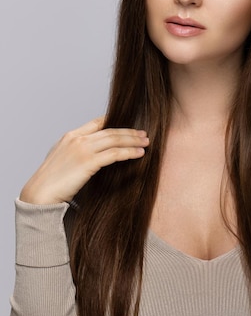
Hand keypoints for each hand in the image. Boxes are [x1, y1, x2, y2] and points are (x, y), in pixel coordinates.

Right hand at [19, 117, 148, 204]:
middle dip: (129, 132)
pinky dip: (129, 152)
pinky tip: (139, 154)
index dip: (114, 122)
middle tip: (143, 134)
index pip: (97, 122)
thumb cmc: (50, 182)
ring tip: (145, 142)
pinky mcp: (88, 162)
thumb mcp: (61, 159)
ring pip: (114, 139)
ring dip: (133, 140)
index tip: (127, 127)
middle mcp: (77, 139)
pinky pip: (114, 154)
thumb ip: (75, 152)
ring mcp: (82, 149)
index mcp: (70, 136)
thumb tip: (91, 155)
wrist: (39, 193)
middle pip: (110, 130)